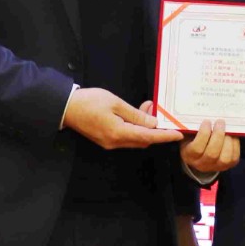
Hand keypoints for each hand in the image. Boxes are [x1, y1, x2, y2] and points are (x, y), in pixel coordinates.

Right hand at [61, 87, 181, 148]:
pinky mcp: (106, 140)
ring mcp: (110, 143)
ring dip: (144, 127)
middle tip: (159, 111)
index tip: (178, 135)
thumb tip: (153, 123)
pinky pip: (126, 137)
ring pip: (135, 139)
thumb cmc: (90, 102)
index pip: (148, 137)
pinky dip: (135, 128)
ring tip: (147, 107)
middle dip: (155, 129)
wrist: (66, 108)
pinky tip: (136, 115)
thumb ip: (136, 114)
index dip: (164, 136)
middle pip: (143, 140)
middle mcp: (115, 142)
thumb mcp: (115, 103)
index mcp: (118, 133)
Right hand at [179, 119, 240, 174]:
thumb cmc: (193, 139)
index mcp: (189, 155)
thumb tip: (202, 114)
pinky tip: (232, 135)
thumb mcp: (188, 134)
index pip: (197, 148)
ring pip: (225, 158)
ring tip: (228, 128)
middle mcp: (202, 164)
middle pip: (212, 154)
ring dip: (228, 141)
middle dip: (218, 135)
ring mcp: (216, 167)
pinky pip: (234, 157)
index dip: (203, 134)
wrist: (199, 156)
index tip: (207, 121)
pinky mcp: (228, 166)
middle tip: (220, 122)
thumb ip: (192, 127)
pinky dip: (235, 145)